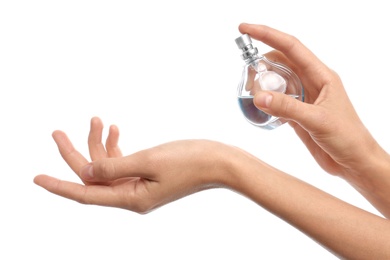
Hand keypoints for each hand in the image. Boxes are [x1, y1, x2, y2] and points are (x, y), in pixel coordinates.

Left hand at [34, 117, 230, 212]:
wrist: (219, 161)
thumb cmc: (191, 161)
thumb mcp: (149, 161)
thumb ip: (114, 167)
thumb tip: (86, 173)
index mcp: (132, 198)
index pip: (87, 193)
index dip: (60, 185)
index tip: (37, 178)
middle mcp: (133, 195)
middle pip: (94, 177)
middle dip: (75, 153)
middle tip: (57, 131)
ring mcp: (140, 185)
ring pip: (108, 167)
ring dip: (99, 144)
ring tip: (96, 120)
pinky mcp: (148, 174)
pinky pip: (123, 162)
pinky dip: (116, 147)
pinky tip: (114, 130)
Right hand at [239, 23, 386, 179]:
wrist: (353, 161)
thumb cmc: (347, 137)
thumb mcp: (317, 120)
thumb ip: (287, 108)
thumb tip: (258, 96)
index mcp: (321, 76)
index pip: (291, 48)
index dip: (268, 35)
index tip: (246, 29)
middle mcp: (312, 82)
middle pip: (281, 62)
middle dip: (261, 62)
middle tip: (245, 72)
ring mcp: (304, 98)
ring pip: (278, 81)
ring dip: (262, 82)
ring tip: (248, 91)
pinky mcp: (298, 113)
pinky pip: (277, 100)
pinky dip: (266, 100)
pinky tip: (259, 107)